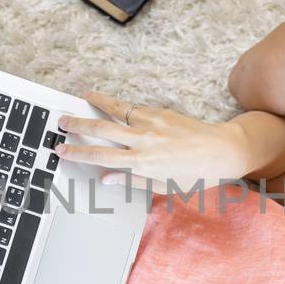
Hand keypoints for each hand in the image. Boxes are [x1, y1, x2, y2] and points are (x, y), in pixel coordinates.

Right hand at [55, 90, 251, 190]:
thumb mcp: (163, 186)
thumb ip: (132, 180)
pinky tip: (111, 103)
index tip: (62, 149)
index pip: (101, 156)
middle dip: (79, 125)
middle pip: (103, 129)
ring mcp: (152, 123)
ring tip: (82, 97)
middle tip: (62, 121)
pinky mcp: (161, 112)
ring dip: (97, 103)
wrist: (223, 151)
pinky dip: (121, 105)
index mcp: (142, 162)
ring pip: (117, 110)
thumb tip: (105, 179)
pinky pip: (135, 108)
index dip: (78, 152)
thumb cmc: (196, 175)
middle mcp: (144, 140)